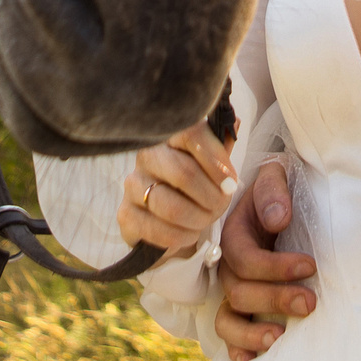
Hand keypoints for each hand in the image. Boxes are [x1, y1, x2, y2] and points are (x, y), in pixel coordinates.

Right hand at [118, 122, 239, 259]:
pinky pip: (159, 230)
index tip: (230, 181)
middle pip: (184, 173)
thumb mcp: (212, 167)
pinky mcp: (125, 215)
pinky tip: (188, 233)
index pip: (191, 134)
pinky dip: (182, 236)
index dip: (216, 159)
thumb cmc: (195, 190)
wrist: (171, 225)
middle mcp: (147, 156)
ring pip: (172, 206)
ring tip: (206, 220)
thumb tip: (235, 124)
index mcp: (170, 137)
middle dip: (212, 196)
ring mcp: (133, 185)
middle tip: (221, 205)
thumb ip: (221, 147)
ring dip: (198, 218)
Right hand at [211, 158, 318, 360]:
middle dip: (275, 298)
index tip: (310, 266)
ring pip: (228, 318)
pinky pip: (228, 334)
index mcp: (234, 235)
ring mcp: (233, 292)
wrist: (279, 202)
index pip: (244, 258)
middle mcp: (229, 267)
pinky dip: (238, 348)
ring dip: (252, 332)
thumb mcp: (276, 177)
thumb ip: (273, 191)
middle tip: (311, 302)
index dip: (275, 266)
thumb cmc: (281, 192)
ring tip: (281, 338)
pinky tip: (253, 360)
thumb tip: (278, 219)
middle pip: (239, 291)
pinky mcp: (243, 310)